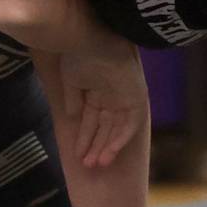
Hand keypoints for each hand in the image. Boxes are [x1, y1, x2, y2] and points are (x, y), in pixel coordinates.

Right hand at [58, 39, 147, 167]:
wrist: (93, 40)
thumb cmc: (78, 56)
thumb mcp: (70, 81)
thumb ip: (73, 101)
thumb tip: (73, 118)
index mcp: (95, 93)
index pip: (91, 121)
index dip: (85, 138)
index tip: (77, 155)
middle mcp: (111, 98)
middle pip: (104, 128)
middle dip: (96, 147)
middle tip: (87, 165)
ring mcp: (124, 98)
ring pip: (117, 129)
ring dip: (107, 146)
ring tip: (96, 164)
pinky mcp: (136, 98)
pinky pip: (130, 124)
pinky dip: (120, 138)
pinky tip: (109, 152)